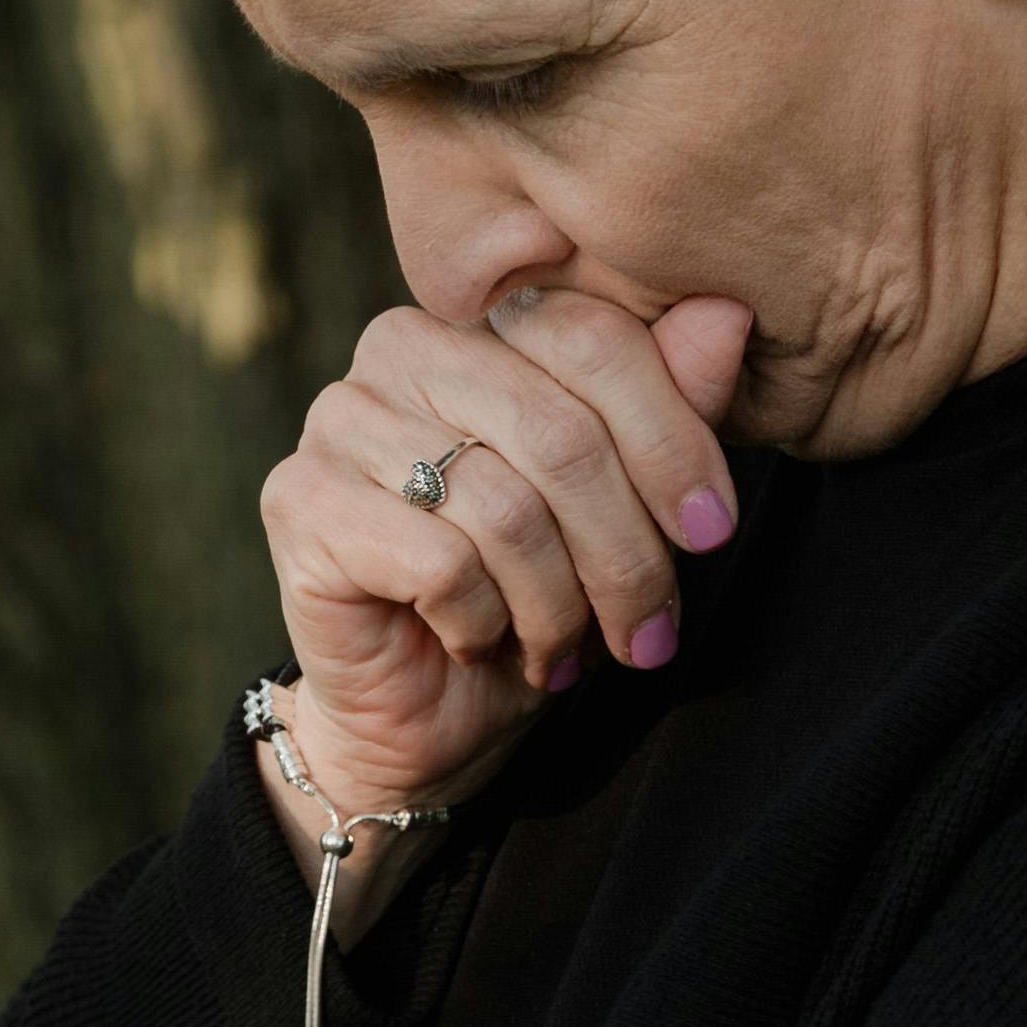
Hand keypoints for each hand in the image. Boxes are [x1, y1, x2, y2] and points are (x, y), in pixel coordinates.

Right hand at [260, 286, 758, 846]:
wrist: (421, 710)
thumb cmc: (527, 593)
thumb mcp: (625, 502)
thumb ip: (671, 405)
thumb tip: (728, 316)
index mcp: (478, 318)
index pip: (593, 339)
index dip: (671, 441)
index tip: (711, 531)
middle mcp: (398, 345)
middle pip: (557, 431)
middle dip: (624, 551)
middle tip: (646, 631)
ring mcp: (338, 418)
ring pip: (505, 507)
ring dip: (555, 604)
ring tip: (559, 646)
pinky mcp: (299, 500)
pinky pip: (440, 562)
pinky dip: (482, 622)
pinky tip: (475, 639)